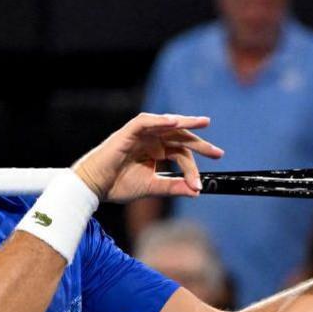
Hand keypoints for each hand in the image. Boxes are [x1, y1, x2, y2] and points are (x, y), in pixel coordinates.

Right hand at [71, 113, 223, 201]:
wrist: (95, 187)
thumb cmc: (118, 185)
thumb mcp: (152, 186)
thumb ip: (174, 186)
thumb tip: (197, 190)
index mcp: (156, 152)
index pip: (181, 153)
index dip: (193, 167)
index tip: (201, 184)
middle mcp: (150, 140)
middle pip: (179, 136)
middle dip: (199, 143)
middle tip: (217, 153)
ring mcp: (140, 134)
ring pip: (166, 124)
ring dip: (185, 122)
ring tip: (202, 123)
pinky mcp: (128, 131)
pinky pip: (146, 121)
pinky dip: (160, 120)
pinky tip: (174, 122)